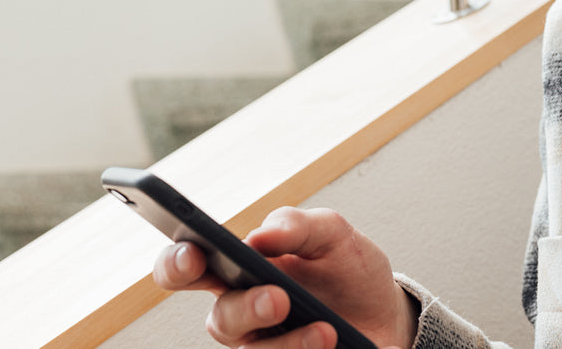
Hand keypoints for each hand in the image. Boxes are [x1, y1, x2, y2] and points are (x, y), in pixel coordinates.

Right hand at [152, 207, 417, 348]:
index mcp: (239, 268)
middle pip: (219, 320)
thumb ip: (297, 225)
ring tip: (324, 329)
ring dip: (289, 343)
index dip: (177, 263)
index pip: (188, 266)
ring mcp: (264, 344)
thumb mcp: (332, 233)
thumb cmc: (346, 267)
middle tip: (278, 298)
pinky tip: (329, 340)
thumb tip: (260, 235)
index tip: (194, 256)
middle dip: (244, 310)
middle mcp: (243, 311)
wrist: (385, 311)